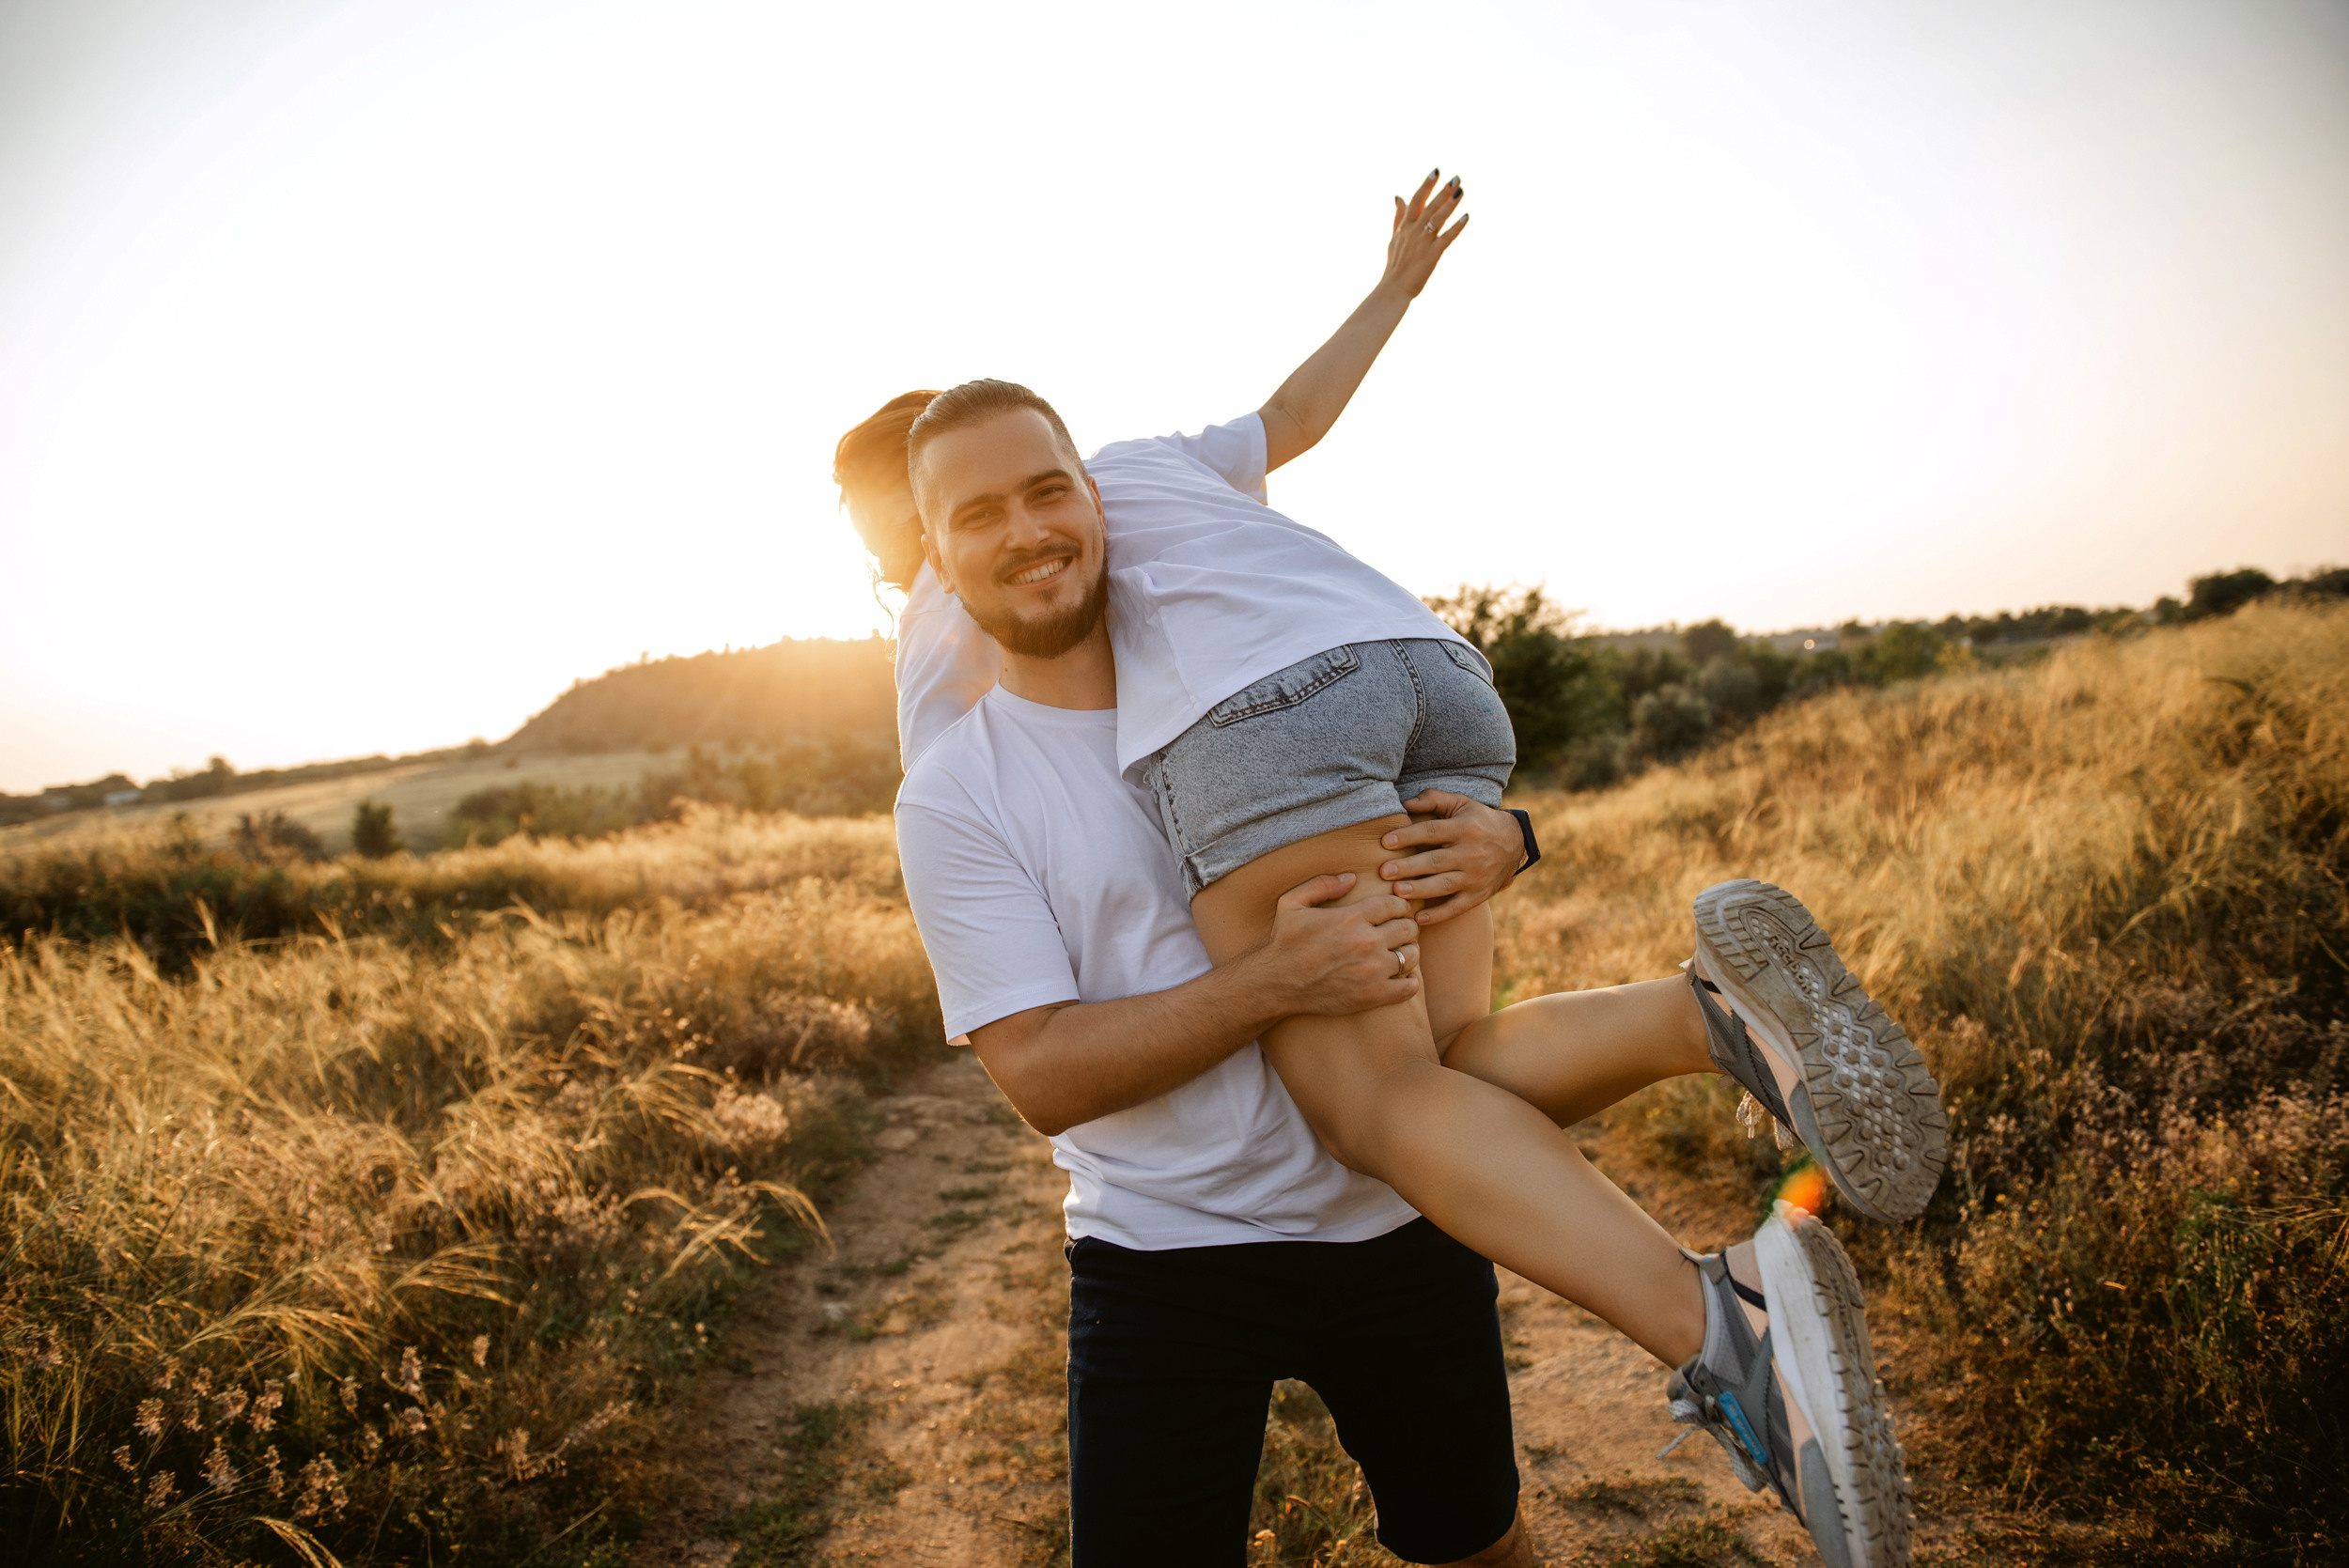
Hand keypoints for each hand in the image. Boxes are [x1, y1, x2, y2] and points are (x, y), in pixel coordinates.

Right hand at [1257, 872, 1421, 1015]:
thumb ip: (1321, 884)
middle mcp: (1367, 942)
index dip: (1398, 906)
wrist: (1276, 984)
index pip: (1395, 904)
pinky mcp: (1373, 996)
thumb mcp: (1292, 903)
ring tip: (1396, 953)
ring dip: (1407, 952)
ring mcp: (1373, 971)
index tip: (1392, 912)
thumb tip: (1351, 878)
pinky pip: (1409, 986)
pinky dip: (1408, 981)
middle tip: (1395, 932)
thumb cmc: (1284, 943)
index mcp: (1352, 918)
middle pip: (1408, 928)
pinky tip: (1396, 977)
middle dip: (1404, 927)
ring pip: (1412, 956)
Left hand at [1380, 791, 1522, 925]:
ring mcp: (1475, 876)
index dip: (1408, 836)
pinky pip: (1457, 907)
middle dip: (1409, 867)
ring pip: (1444, 885)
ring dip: (1420, 890)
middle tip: (1384, 871)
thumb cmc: (1478, 821)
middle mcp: (1470, 853)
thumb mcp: (1460, 803)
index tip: (1385, 842)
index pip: (1431, 832)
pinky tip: (1419, 919)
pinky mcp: (1478, 895)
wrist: (1514, 843)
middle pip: (1435, 861)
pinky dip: (1439, 915)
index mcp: (1464, 828)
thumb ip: (1433, 799)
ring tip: (1397, 892)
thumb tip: (1406, 803)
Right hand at [1381, 169, 1468, 300]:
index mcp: (1405, 226)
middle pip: (1429, 206)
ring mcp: (1423, 242)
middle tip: (1456, 177)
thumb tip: (1398, 196)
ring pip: (1438, 218)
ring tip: (1461, 190)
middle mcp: (1413, 231)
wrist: (1393, 289)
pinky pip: (1446, 238)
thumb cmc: (1395, 265)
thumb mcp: (1394, 238)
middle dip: (1442, 191)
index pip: (1416, 201)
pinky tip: (1466, 216)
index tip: (1436, 171)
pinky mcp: (1432, 254)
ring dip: (1450, 204)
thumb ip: (1398, 217)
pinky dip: (1456, 227)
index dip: (1426, 186)